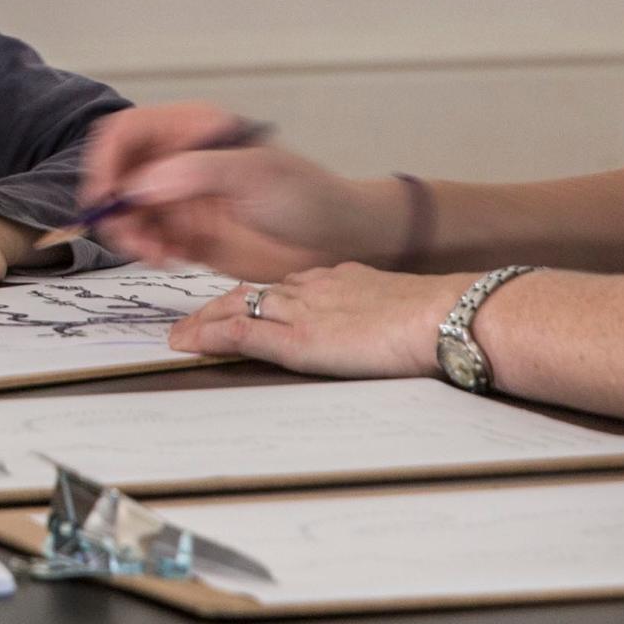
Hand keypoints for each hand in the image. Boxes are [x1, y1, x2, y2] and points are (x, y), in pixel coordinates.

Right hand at [78, 103, 397, 280]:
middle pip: (118, 175)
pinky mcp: (186, 235)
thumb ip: (198, 173)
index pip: (127, 133)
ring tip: (154, 254)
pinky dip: (146, 252)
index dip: (106, 160)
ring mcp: (181, 199)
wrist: (339, 242)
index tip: (104, 196)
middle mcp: (180, 162)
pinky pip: (146, 240)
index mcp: (193, 130)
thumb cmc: (309, 196)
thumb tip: (141, 183)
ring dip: (129, 234)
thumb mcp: (256, 174)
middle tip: (129, 236)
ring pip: (127, 212)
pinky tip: (168, 259)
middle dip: (115, 206)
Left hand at [167, 263, 456, 378]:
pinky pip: (241, 333)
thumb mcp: (402, 306)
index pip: (286, 286)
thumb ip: (379, 312)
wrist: (445, 316)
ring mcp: (302, 312)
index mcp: (340, 279)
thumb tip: (381, 330)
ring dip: (204, 322)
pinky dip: (210, 337)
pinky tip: (187, 344)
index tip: (242, 304)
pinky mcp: (297, 340)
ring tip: (178, 335)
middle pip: (253, 292)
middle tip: (192, 320)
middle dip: (219, 305)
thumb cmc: (439, 317)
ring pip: (237, 308)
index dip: (258, 297)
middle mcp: (313, 288)